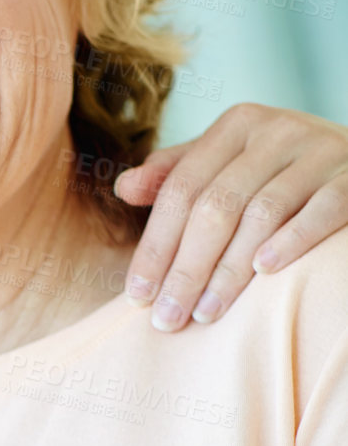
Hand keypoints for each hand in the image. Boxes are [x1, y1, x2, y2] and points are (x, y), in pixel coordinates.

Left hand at [114, 105, 347, 329]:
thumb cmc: (279, 174)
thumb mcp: (227, 164)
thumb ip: (178, 175)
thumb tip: (124, 187)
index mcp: (236, 126)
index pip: (181, 189)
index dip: (155, 245)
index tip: (137, 297)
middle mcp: (276, 130)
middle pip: (216, 205)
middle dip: (186, 268)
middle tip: (166, 319)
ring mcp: (318, 151)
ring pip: (262, 214)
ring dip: (229, 271)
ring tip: (204, 314)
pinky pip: (321, 210)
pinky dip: (292, 240)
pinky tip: (264, 272)